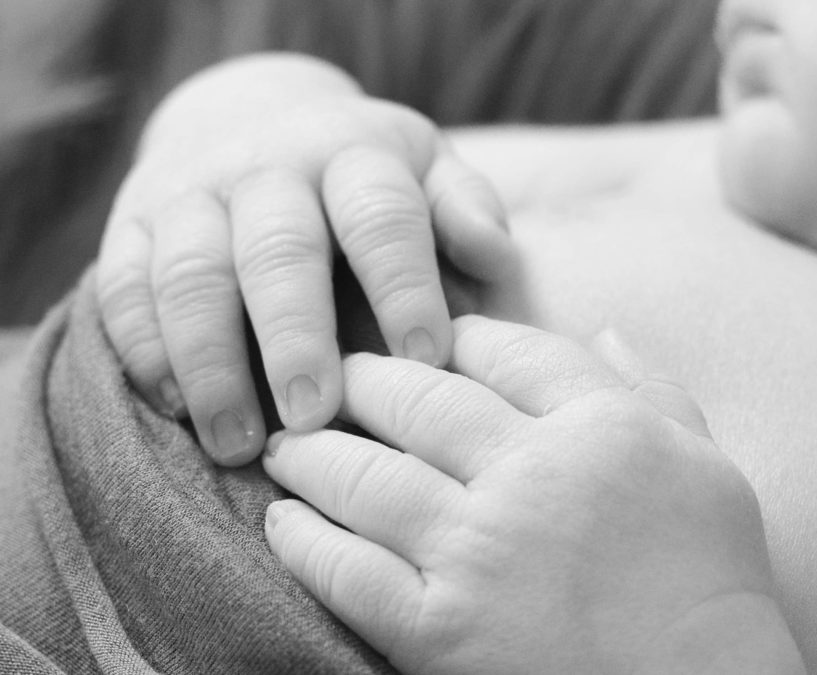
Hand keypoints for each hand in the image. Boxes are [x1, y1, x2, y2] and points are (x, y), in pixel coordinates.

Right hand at [97, 54, 513, 464]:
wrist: (252, 121)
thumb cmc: (363, 180)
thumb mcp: (426, 171)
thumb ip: (463, 211)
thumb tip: (497, 257)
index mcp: (354, 153)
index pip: (382, 217)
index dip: (404, 288)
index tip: (426, 363)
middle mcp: (268, 166)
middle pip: (277, 250)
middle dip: (296, 337)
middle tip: (316, 419)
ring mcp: (190, 192)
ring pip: (190, 276)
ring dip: (211, 364)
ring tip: (237, 446)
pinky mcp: (130, 224)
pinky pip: (124, 288)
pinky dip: (144, 351)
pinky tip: (176, 411)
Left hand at [262, 316, 804, 673]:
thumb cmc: (713, 581)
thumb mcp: (709, 467)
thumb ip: (655, 391)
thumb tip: (607, 331)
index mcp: (599, 427)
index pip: (507, 353)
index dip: (459, 338)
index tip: (434, 338)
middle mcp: (530, 476)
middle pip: (421, 402)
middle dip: (367, 381)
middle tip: (333, 377)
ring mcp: (477, 552)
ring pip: (368, 476)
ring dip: (314, 454)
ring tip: (287, 445)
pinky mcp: (438, 629)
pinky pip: (349, 572)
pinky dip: (305, 543)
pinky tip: (283, 523)